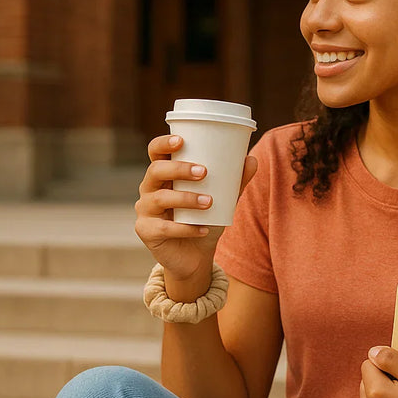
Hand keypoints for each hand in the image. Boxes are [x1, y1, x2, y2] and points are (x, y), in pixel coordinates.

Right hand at [134, 134, 257, 282]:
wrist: (195, 257)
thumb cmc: (205, 220)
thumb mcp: (222, 200)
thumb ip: (234, 181)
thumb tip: (252, 159)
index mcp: (164, 175)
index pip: (156, 152)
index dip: (163, 143)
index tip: (181, 140)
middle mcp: (150, 189)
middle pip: (155, 171)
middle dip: (179, 169)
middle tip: (204, 172)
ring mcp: (145, 211)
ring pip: (161, 199)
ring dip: (186, 199)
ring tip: (209, 202)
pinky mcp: (146, 232)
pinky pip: (164, 228)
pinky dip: (186, 228)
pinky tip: (203, 229)